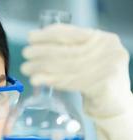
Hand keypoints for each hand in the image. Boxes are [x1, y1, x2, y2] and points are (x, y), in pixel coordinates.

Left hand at [21, 24, 132, 139]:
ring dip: (41, 67)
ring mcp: (108, 68)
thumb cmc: (95, 79)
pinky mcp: (103, 86)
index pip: (71, 33)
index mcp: (103, 39)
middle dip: (42, 51)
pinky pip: (70, 82)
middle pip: (66, 50)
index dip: (48, 35)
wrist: (114, 104)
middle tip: (25, 54)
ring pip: (66, 66)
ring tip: (26, 68)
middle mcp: (108, 50)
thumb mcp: (86, 58)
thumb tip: (37, 45)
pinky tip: (37, 79)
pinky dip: (51, 80)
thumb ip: (69, 50)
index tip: (31, 37)